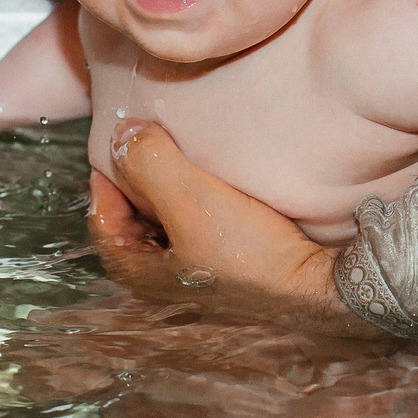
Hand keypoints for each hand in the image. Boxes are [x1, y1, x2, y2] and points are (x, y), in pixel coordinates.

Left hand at [85, 121, 377, 337]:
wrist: (316, 283)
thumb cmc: (248, 251)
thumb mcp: (189, 197)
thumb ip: (147, 162)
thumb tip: (121, 134)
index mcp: (139, 273)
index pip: (100, 218)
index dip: (105, 176)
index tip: (123, 142)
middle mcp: (162, 281)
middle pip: (132, 220)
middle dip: (138, 181)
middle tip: (152, 144)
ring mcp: (195, 276)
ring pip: (166, 222)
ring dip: (169, 189)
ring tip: (183, 155)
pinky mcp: (226, 267)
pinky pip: (196, 226)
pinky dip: (196, 202)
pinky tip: (215, 182)